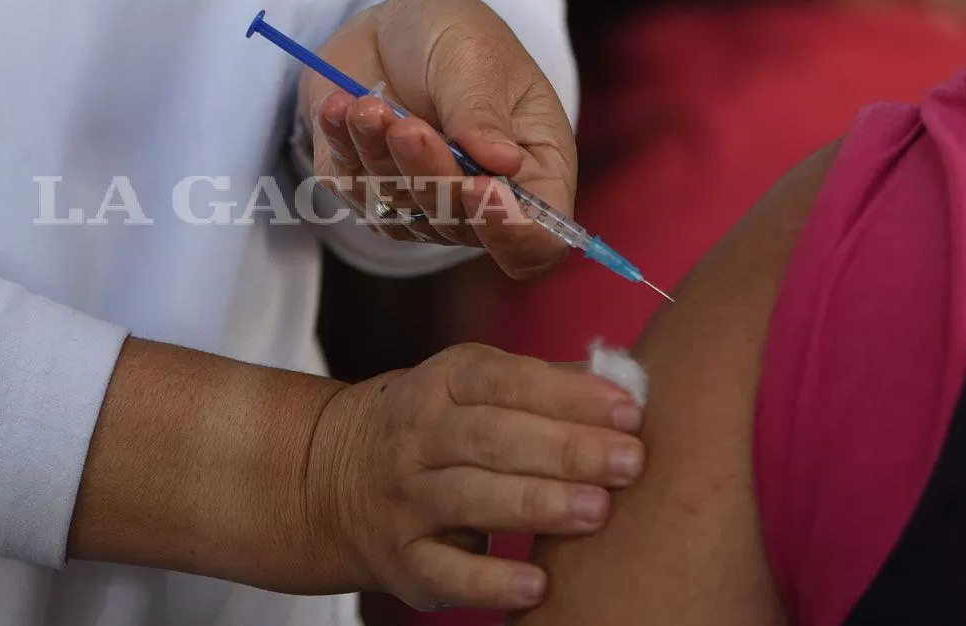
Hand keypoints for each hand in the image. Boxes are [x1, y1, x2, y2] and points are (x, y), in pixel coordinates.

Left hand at [300, 0, 576, 278]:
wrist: (388, 25)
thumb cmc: (453, 35)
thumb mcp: (476, 56)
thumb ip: (481, 112)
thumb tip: (503, 163)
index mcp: (536, 171)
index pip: (539, 242)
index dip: (512, 233)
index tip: (480, 188)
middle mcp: (480, 202)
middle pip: (457, 226)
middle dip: (428, 175)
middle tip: (408, 126)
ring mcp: (420, 204)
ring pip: (397, 210)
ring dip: (378, 155)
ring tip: (367, 103)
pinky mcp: (365, 192)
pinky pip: (350, 188)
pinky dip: (343, 147)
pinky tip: (340, 107)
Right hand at [305, 343, 645, 610]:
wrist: (335, 476)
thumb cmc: (441, 426)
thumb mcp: (474, 385)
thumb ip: (546, 383)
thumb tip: (628, 383)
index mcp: (442, 384)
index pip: (504, 381)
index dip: (567, 395)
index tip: (629, 411)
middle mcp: (417, 438)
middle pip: (491, 439)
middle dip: (565, 449)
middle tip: (629, 463)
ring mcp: (406, 500)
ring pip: (470, 499)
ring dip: (537, 505)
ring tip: (597, 511)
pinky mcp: (404, 559)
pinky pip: (446, 572)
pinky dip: (491, 582)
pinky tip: (538, 584)